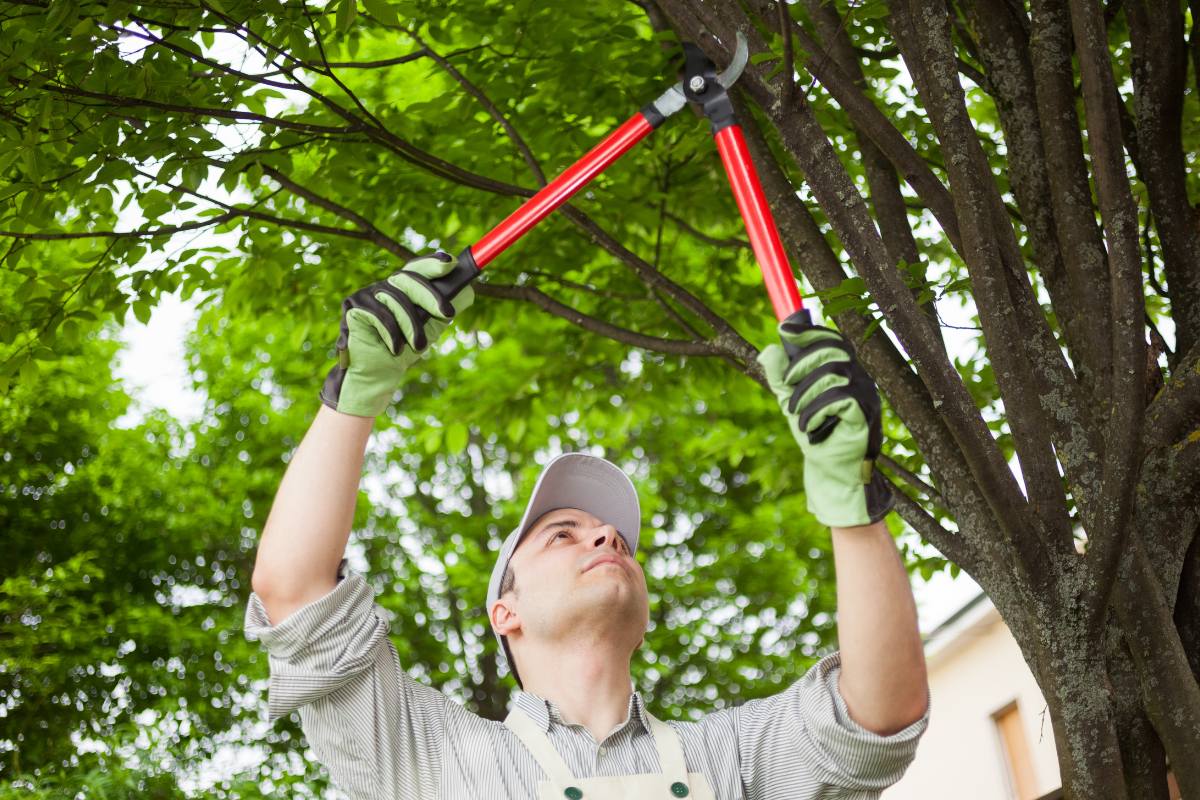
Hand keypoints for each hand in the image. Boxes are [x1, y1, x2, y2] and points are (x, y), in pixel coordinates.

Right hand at [319, 253, 474, 416]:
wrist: (378, 374)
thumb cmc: (404, 349)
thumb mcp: (430, 327)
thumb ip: (444, 309)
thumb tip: (468, 291)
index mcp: (402, 288)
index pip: (418, 268)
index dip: (432, 262)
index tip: (451, 262)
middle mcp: (384, 286)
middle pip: (408, 278)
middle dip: (430, 296)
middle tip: (448, 314)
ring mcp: (367, 294)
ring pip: (396, 299)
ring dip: (411, 326)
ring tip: (417, 347)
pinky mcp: (353, 306)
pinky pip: (378, 314)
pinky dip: (391, 334)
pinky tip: (394, 348)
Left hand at [756, 309, 894, 527]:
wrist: (830, 471)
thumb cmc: (815, 434)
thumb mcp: (791, 402)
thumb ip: (780, 378)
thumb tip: (769, 349)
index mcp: (844, 371)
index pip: (832, 339)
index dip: (810, 331)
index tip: (784, 330)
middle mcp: (860, 379)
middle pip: (832, 350)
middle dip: (802, 364)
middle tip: (787, 385)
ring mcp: (866, 396)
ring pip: (833, 373)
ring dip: (805, 393)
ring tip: (795, 414)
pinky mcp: (866, 415)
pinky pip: (839, 399)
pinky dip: (816, 411)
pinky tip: (810, 427)